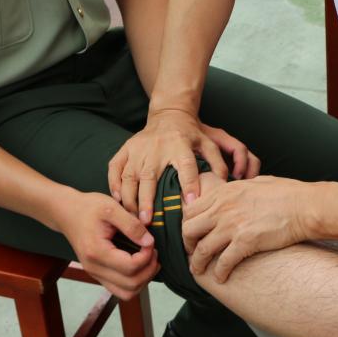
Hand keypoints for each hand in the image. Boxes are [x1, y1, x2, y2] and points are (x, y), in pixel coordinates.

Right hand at [56, 191, 158, 299]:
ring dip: (143, 279)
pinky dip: (135, 280)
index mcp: (97, 252)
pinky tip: (140, 263)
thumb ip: (132, 225)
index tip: (151, 241)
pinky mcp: (98, 274)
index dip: (147, 256)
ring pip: (126, 292)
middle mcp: (94, 268)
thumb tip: (149, 242)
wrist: (67, 212)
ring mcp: (95, 273)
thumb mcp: (111, 208)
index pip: (130, 267)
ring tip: (149, 260)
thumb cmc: (87, 208)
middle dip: (149, 270)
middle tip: (154, 251)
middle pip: (131, 285)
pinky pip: (120, 288)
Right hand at [108, 107, 259, 221]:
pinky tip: (117, 199)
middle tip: (147, 222)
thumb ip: (217, 162)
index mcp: (180, 145)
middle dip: (146, 200)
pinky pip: (115, 167)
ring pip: (130, 175)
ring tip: (132, 218)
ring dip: (129, 197)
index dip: (189, 185)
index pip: (186, 167)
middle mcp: (157, 147)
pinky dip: (113, 183)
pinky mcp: (126, 148)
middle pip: (150, 176)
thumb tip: (224, 184)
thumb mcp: (208, 143)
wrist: (169, 114)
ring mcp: (138, 147)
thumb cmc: (190, 134)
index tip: (190, 204)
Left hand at [182, 176, 308, 281]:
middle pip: (189, 229)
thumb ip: (238, 190)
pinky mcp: (245, 242)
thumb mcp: (255, 182)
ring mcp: (232, 225)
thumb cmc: (287, 193)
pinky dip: (219, 273)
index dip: (187, 225)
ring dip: (198, 263)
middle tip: (192, 253)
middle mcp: (223, 208)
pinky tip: (222, 278)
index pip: (191, 210)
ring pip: (202, 250)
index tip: (192, 234)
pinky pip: (223, 262)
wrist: (305, 206)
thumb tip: (233, 194)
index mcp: (224, 193)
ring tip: (199, 271)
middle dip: (187, 244)